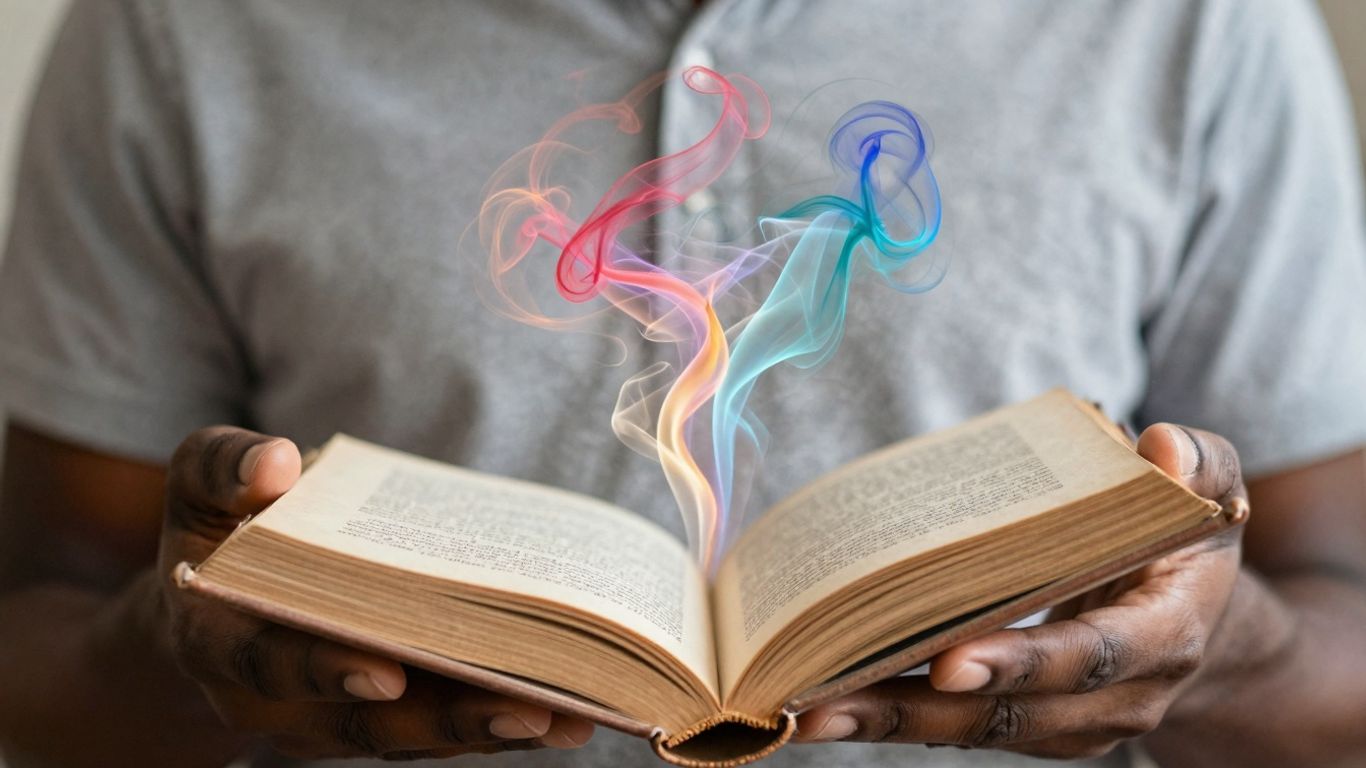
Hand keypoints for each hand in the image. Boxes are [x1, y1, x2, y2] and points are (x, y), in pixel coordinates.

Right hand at [157, 427, 593, 759]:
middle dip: (447, 715)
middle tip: (524, 706)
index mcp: (222, 642)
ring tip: (571, 714)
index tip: (382, 667)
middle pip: (366, 723)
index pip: (270, 661)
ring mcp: (338, 716)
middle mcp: (281, 701)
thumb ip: (222, 469)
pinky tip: (573, 710)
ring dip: (493, 728)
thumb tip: (274, 462)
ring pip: (418, 735)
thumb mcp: (202, 487)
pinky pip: (446, 729)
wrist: (222, 595)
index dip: (324, 666)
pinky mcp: (389, 717)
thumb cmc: (222, 529)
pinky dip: (504, 720)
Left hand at [794, 423, 1246, 758]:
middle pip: (1010, 715)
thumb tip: (1159, 449)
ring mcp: (1068, 725)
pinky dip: (891, 713)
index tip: (953, 659)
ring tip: (802, 708)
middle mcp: (1115, 700)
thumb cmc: (1183, 538)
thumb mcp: (1211, 492)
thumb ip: (1198, 463)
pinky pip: (954, 725)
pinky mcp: (1027, 726)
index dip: (1024, 662)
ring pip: (969, 730)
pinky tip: (823, 699)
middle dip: (917, 708)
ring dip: (884, 721)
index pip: (1090, 658)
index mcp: (1162, 637)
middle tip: (831, 698)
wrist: (1193, 616)